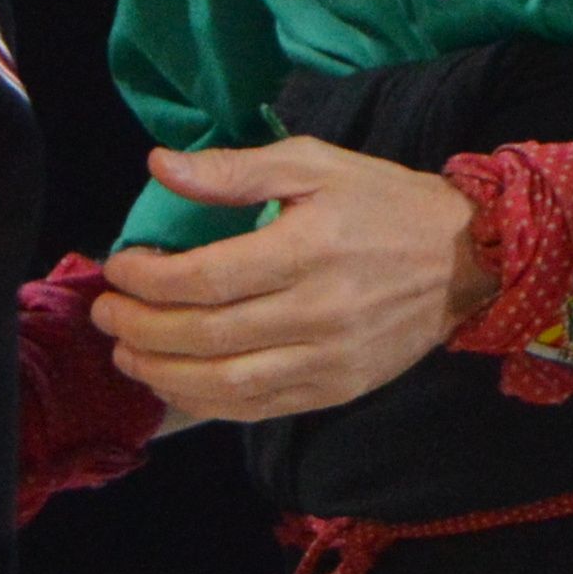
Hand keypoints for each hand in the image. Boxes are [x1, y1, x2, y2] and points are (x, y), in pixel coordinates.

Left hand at [86, 137, 480, 424]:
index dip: (149, 279)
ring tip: (127, 353)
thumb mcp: (314, 164)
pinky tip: (176, 384)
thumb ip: (236, 170)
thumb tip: (161, 166)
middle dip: (140, 329)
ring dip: (162, 374)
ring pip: (226, 384)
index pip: (206, 278)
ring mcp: (328, 360)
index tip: (119, 266)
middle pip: (206, 335)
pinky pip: (258, 409)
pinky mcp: (336, 390)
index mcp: (309, 249)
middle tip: (106, 313)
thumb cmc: (383, 202)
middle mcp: (318, 312)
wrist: (466, 260)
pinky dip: (206, 403)